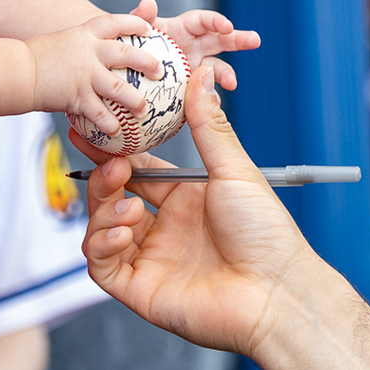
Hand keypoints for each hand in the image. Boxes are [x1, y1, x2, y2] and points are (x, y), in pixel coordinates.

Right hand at [25, 12, 156, 136]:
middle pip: (126, 53)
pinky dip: (109, 123)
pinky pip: (99, 113)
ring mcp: (84, 74)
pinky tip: (117, 132)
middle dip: (146, 61)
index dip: (134, 22)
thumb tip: (96, 56)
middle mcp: (88, 51)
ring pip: (119, 87)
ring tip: (143, 108)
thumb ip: (81, 48)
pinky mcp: (77, 96)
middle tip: (159, 70)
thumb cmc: (37, 59)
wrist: (16, 71)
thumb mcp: (62, 43)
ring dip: (134, 99)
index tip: (148, 28)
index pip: (115, 22)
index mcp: (85, 33)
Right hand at [81, 64, 324, 358]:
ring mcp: (151, 261)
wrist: (276, 293)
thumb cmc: (266, 234)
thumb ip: (208, 125)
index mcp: (186, 200)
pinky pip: (102, 266)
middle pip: (113, 198)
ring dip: (102, 210)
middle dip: (104, 179)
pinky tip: (124, 230)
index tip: (93, 133)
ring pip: (100, 230)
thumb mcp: (233, 171)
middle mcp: (165, 230)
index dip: (114, 153)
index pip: (138, 172)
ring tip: (127, 204)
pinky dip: (101, 244)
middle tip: (112, 166)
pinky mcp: (140, 290)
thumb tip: (201, 76)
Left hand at [128, 0, 260, 90]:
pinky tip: (212, 105)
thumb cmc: (130, 45)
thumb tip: (148, 3)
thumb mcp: (132, 29)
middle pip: (221, 40)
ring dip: (227, 74)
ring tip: (232, 84)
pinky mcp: (192, 89)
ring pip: (217, 69)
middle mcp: (194, 47)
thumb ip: (141, 17)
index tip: (227, 27)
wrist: (125, 72)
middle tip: (255, 41)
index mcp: (183, 29)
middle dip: (239, 40)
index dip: (217, 21)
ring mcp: (195, 68)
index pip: (205, 21)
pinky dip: (209, 98)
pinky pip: (204, 93)